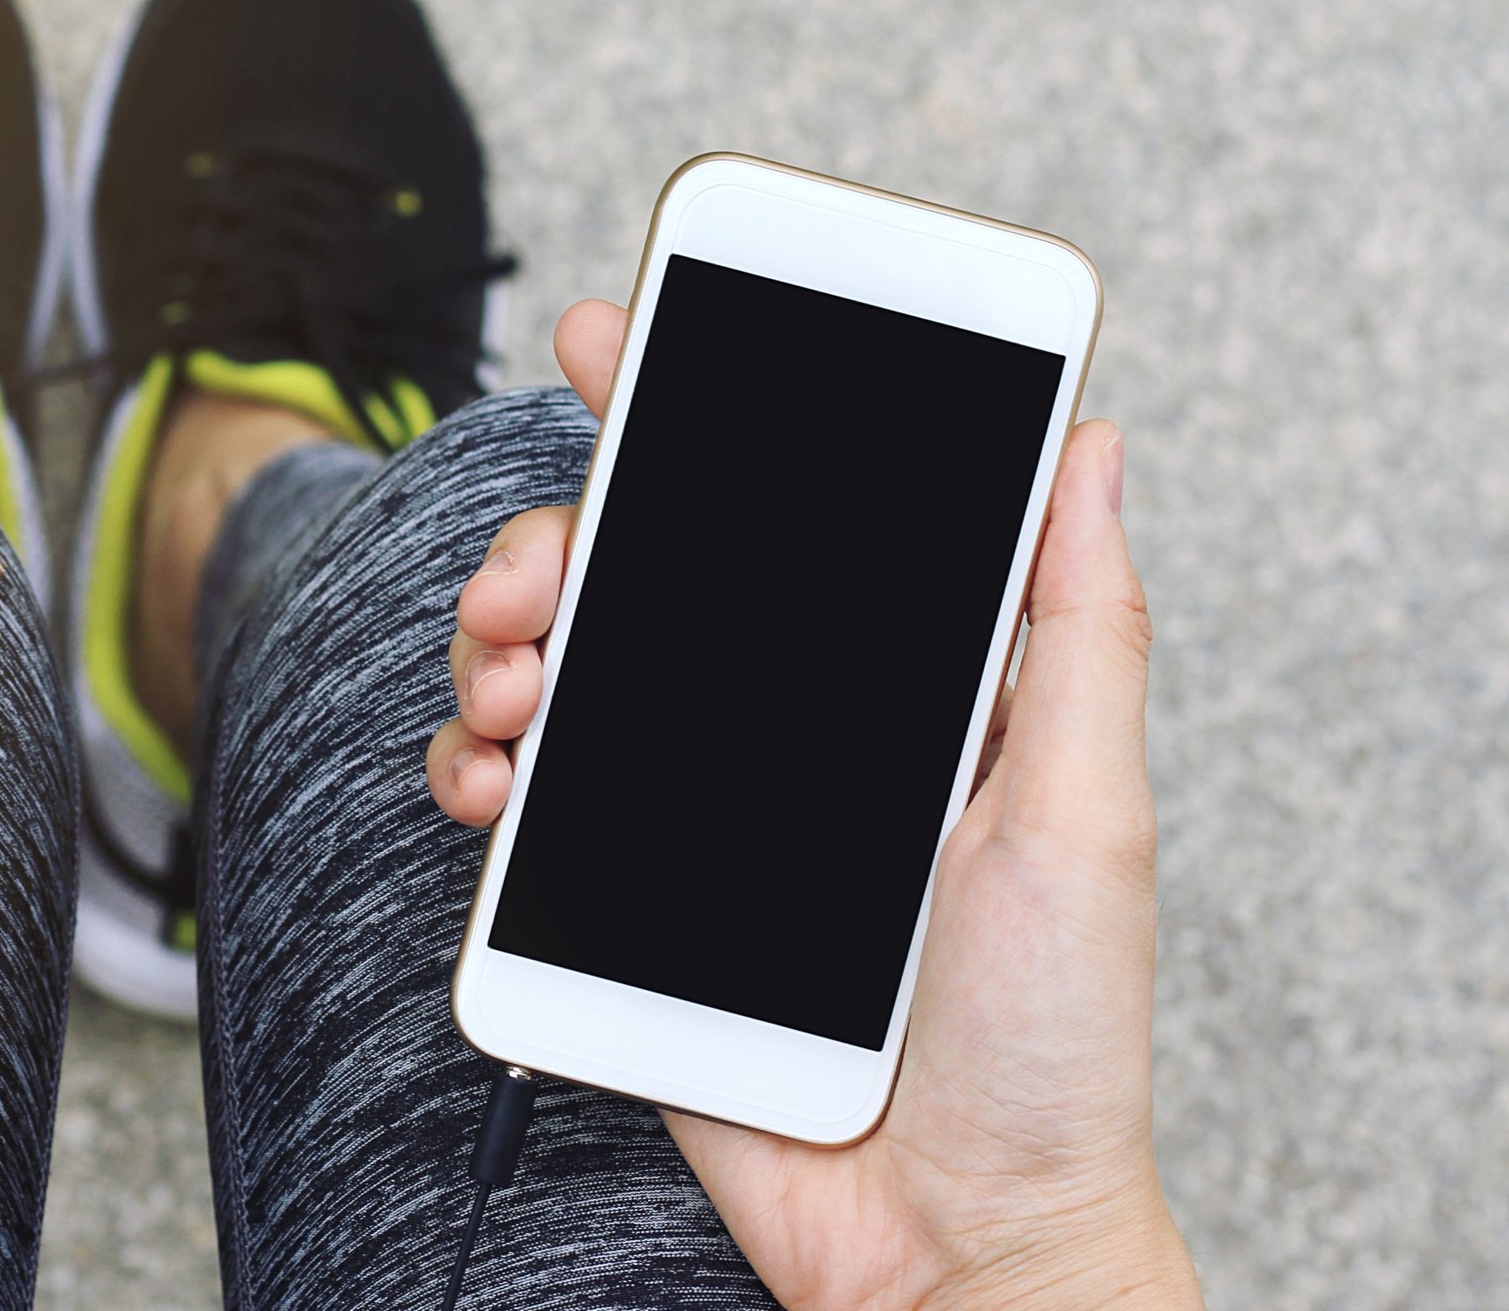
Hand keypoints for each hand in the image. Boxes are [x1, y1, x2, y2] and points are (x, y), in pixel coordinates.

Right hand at [426, 300, 1200, 1310]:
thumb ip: (1077, 632)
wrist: (954, 1241)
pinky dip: (474, 774)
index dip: (691, 414)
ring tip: (508, 684)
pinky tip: (490, 782)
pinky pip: (513, 810)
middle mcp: (772, 737)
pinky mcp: (616, 906)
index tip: (619, 341)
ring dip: (496, 648)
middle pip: (630, 579)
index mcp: (883, 693)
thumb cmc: (1052, 1048)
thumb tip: (1089, 445)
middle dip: (554, 542)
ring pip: (549, 676)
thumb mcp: (1085, 818)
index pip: (776, 519)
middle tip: (536, 579)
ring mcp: (683, 818)